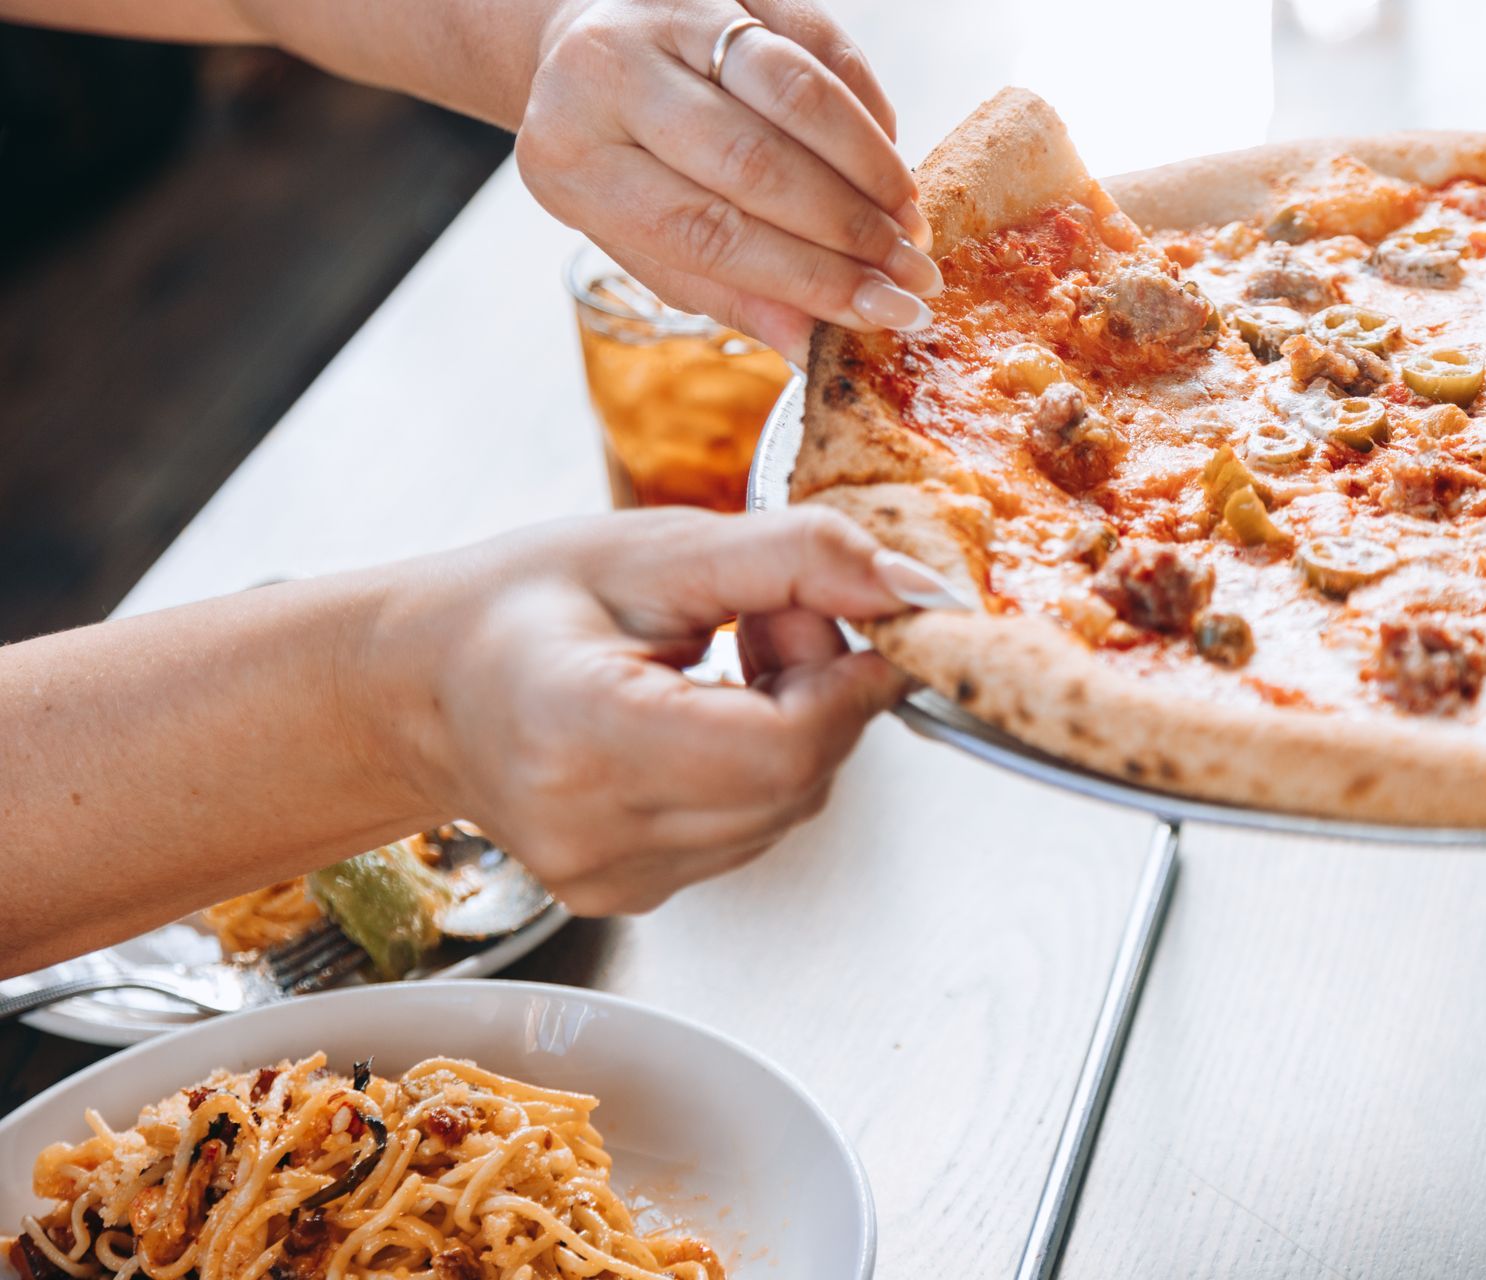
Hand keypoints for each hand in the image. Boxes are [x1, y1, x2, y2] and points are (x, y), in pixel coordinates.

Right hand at [380, 507, 939, 914]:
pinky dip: (760, 768)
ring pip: (788, 810)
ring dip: (795, 729)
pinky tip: (703, 715)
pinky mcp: (630, 896)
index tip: (854, 618)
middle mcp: (592, 833)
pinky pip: (752, 831)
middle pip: (798, 782)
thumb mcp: (659, 549)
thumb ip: (799, 559)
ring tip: (722, 661)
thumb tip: (918, 590)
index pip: (783, 748)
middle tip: (769, 619)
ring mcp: (610, 879)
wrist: (423, 682)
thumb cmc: (518, 603)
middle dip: (823, 693)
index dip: (848, 683)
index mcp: (582, 736)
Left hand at [517, 0, 940, 361]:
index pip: (708, 232)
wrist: (581, 53)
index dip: (808, 277)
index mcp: (573, 160)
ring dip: (871, 167)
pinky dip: (867, 108)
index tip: (884, 311)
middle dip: (850, 229)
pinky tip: (890, 162)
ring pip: (795, 92)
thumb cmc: (616, 163)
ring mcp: (669, 14)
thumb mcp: (642, 240)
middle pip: (756, 162)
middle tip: (913, 273)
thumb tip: (814, 347)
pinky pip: (819, 41)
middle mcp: (607, 74)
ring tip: (910, 222)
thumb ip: (725, 292)